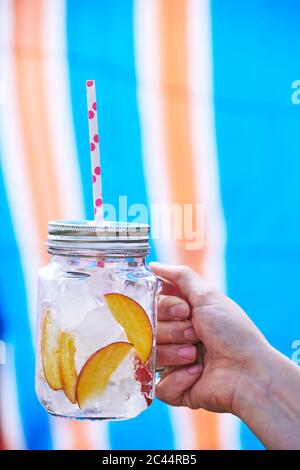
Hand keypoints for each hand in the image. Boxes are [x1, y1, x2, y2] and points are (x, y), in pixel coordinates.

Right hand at [150, 262, 270, 414]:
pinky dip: (178, 378)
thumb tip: (153, 265)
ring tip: (196, 355)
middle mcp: (175, 337)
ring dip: (176, 353)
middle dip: (174, 331)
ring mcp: (173, 363)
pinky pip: (159, 384)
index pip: (153, 306)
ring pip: (151, 355)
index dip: (165, 308)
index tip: (185, 310)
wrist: (248, 371)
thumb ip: (180, 276)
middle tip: (195, 334)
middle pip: (149, 330)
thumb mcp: (208, 295)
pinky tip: (196, 373)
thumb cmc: (232, 331)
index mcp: (181, 316)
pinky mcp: (175, 389)